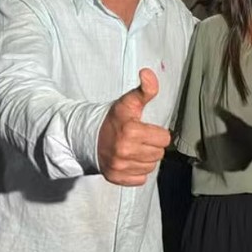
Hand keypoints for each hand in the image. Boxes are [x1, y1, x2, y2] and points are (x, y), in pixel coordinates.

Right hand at [97, 68, 171, 185]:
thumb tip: (148, 73)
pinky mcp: (115, 177)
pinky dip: (137, 171)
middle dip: (152, 145)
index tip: (145, 128)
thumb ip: (144, 89)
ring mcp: (119, 166)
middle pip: (159, 153)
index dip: (157, 132)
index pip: (164, 138)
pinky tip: (129, 160)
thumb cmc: (112, 119)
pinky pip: (140, 179)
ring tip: (134, 148)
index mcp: (130, 131)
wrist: (87, 136)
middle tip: (140, 138)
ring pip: (151, 167)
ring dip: (146, 158)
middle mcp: (124, 151)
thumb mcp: (128, 101)